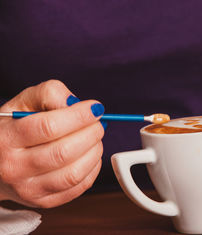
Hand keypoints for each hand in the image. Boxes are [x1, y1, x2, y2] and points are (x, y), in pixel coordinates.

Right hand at [0, 80, 104, 207]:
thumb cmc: (14, 128)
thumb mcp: (23, 103)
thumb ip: (49, 93)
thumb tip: (75, 103)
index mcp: (6, 139)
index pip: (48, 127)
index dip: (79, 116)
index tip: (95, 108)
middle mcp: (13, 167)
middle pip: (63, 152)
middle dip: (91, 133)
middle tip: (98, 123)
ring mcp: (28, 189)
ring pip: (73, 173)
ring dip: (94, 152)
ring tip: (95, 138)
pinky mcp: (43, 201)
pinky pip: (78, 188)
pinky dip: (93, 169)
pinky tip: (90, 155)